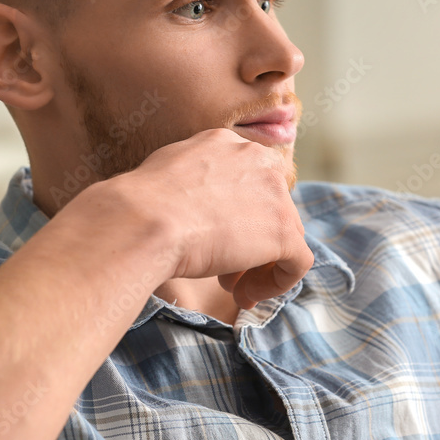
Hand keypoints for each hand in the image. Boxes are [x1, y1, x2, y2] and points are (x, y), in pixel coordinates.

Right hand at [117, 128, 314, 309]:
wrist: (144, 220)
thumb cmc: (141, 204)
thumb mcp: (166, 172)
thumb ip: (191, 179)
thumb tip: (191, 200)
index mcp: (227, 143)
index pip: (249, 182)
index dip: (236, 216)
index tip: (215, 239)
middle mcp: (257, 160)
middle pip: (271, 208)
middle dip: (250, 243)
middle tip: (223, 270)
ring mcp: (276, 195)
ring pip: (286, 236)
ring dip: (259, 266)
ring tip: (229, 286)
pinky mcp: (284, 231)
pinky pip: (298, 262)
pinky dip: (276, 284)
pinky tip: (245, 296)